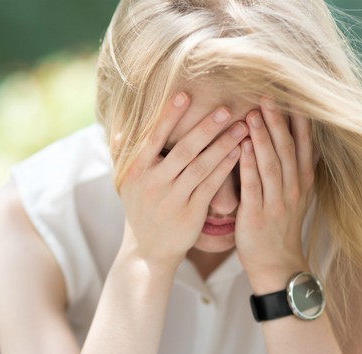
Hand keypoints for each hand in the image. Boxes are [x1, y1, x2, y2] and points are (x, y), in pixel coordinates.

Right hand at [117, 92, 247, 268]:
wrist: (148, 250)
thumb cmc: (140, 209)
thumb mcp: (126, 184)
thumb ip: (123, 156)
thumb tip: (120, 130)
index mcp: (135, 172)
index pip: (153, 138)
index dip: (169, 116)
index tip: (184, 94)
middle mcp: (152, 184)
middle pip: (183, 151)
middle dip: (206, 128)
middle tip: (226, 109)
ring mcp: (172, 200)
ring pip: (201, 167)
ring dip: (223, 146)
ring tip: (242, 128)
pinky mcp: (190, 214)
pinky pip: (211, 186)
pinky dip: (225, 168)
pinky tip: (239, 152)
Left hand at [235, 97, 314, 291]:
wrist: (277, 265)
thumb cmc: (279, 226)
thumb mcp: (293, 194)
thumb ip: (291, 167)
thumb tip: (289, 135)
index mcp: (303, 181)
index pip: (304, 143)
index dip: (298, 119)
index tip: (291, 94)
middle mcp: (294, 188)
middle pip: (287, 148)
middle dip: (278, 120)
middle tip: (268, 94)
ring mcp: (277, 201)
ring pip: (272, 163)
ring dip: (263, 137)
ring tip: (253, 113)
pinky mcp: (258, 215)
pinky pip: (253, 185)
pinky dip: (248, 164)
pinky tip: (241, 145)